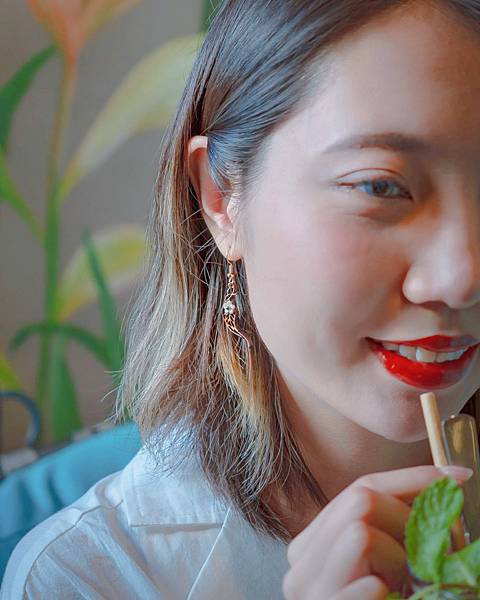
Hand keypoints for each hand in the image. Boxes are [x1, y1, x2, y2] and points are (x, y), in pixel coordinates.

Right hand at [282, 465, 471, 599]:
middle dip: (408, 520)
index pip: (362, 487)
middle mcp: (301, 559)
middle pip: (361, 500)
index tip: (458, 477)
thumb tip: (449, 481)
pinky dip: (387, 590)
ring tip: (403, 587)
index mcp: (314, 541)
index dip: (412, 478)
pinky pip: (368, 582)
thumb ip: (398, 526)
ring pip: (361, 530)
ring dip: (400, 559)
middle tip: (430, 555)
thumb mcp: (388, 564)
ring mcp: (308, 589)